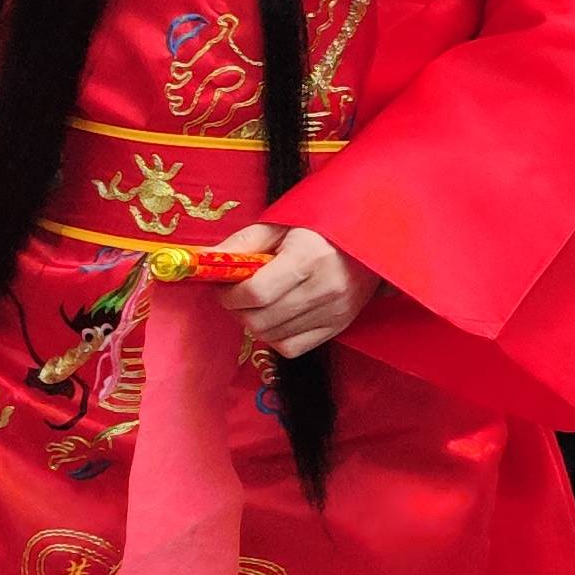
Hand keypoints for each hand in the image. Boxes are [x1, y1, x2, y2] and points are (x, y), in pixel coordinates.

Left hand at [212, 224, 378, 359]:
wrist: (372, 242)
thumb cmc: (321, 230)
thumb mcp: (281, 226)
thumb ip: (242, 243)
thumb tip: (203, 260)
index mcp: (308, 257)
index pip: (256, 293)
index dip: (229, 295)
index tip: (223, 286)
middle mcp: (325, 289)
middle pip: (260, 320)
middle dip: (237, 310)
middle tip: (237, 295)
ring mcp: (334, 312)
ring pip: (271, 336)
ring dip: (253, 323)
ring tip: (258, 304)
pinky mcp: (338, 327)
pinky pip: (291, 348)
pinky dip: (274, 337)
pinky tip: (276, 319)